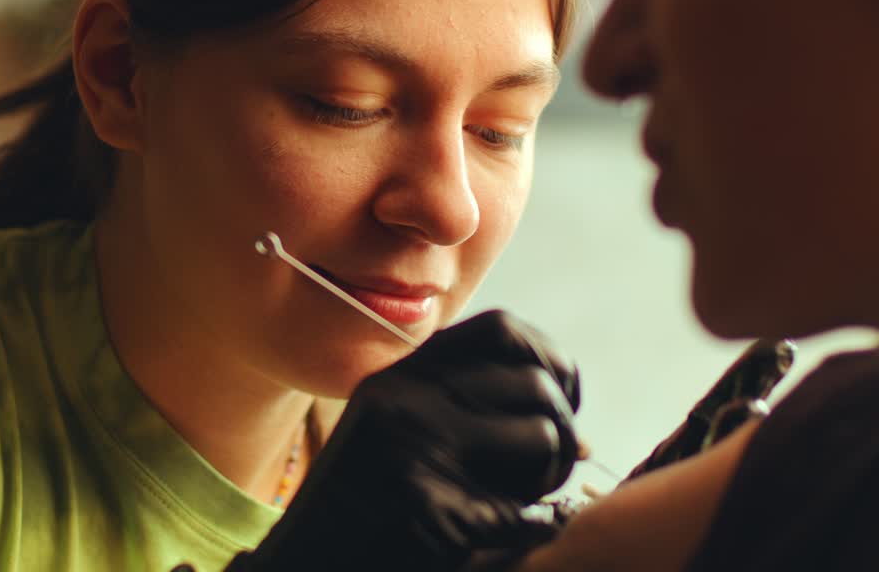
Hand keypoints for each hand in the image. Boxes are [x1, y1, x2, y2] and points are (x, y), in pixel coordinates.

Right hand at [226, 310, 581, 571]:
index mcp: (401, 374)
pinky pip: (530, 511)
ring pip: (543, 438)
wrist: (312, 560)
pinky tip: (514, 532)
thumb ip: (464, 397)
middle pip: (536, 386)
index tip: (561, 396)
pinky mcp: (437, 514)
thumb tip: (566, 403)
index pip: (504, 331)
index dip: (550, 359)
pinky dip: (537, 525)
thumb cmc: (367, 500)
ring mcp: (419, 454)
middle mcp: (408, 401)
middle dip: (564, 427)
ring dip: (551, 475)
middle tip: (552, 465)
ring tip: (525, 499)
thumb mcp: (400, 423)